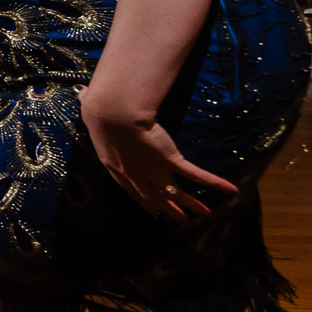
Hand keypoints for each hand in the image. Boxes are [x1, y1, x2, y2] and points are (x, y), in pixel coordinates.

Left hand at [78, 89, 236, 221]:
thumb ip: (89, 103)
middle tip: (177, 219)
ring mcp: (153, 168)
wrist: (113, 115)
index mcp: (114, 164)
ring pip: (174, 192)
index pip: (129, 188)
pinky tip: (229, 190)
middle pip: (152, 196)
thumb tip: (82, 92)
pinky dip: (214, 182)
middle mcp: (134, 173)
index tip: (150, 210)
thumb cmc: (100, 110)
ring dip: (190, 203)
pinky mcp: (170, 159)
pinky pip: (195, 173)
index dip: (141, 200)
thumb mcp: (92, 110)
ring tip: (202, 214)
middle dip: (166, 208)